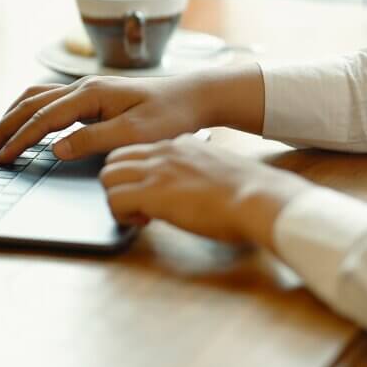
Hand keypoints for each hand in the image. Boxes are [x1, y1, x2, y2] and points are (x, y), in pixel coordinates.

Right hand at [0, 64, 265, 163]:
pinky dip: (27, 109)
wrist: (195, 96)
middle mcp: (84, 86)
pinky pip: (49, 97)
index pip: (43, 118)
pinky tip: (22, 121)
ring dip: (11, 115)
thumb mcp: (136, 134)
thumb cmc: (171, 116)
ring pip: (36, 96)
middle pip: (30, 103)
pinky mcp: (93, 94)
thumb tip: (55, 149)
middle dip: (3, 127)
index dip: (18, 138)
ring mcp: (88, 87)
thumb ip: (94, 141)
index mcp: (92, 94)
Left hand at [100, 134, 312, 246]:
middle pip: (114, 160)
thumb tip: (193, 186)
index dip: (137, 174)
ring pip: (107, 177)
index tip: (153, 194)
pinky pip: (114, 201)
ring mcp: (156, 170)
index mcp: (182, 144)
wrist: (259, 198)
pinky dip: (121, 215)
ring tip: (141, 215)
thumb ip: (199, 171)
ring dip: (117, 198)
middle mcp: (164, 151)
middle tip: (139, 205)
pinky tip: (145, 222)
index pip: (138, 151)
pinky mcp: (152, 192)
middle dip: (119, 184)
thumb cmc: (250, 192)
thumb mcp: (220, 169)